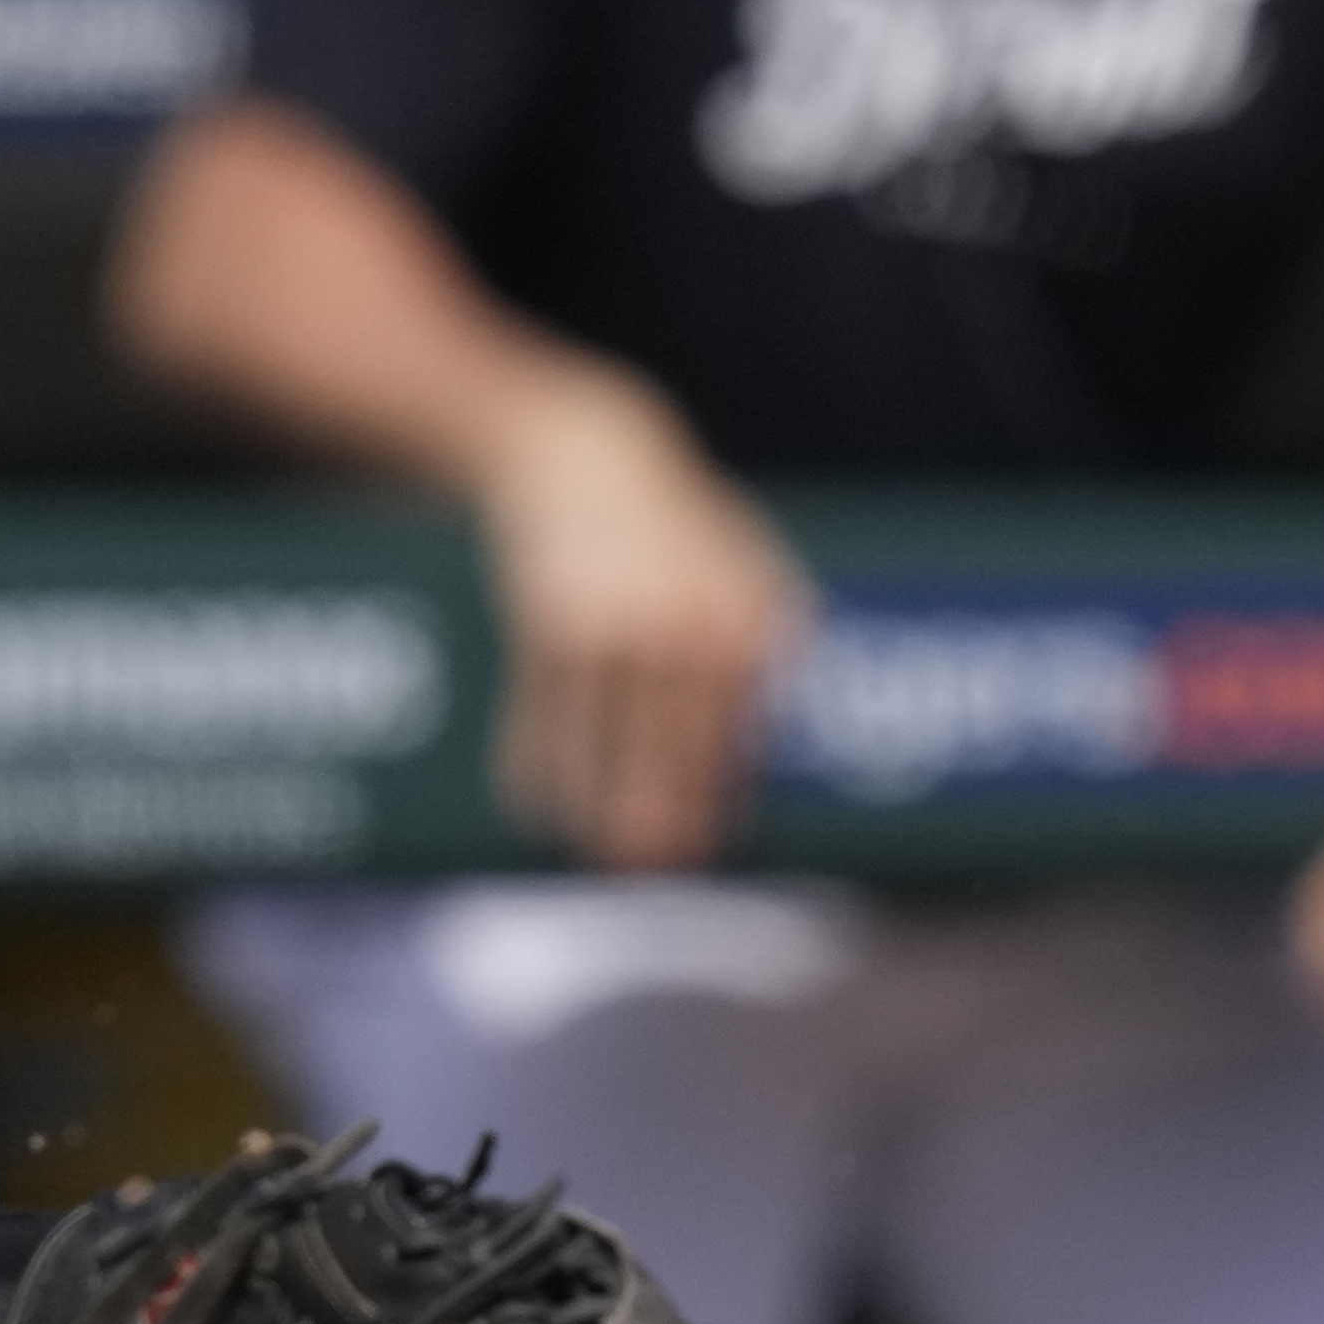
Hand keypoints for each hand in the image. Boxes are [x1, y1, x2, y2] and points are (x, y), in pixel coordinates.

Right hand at [465, 374, 811, 868]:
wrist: (583, 453)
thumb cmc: (675, 516)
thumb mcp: (745, 557)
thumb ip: (775, 628)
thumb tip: (785, 721)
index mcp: (741, 620)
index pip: (736, 734)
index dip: (717, 797)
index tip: (708, 845)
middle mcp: (684, 629)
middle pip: (675, 754)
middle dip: (663, 818)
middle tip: (655, 870)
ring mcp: (614, 630)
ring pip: (604, 748)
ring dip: (597, 808)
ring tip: (597, 852)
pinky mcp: (550, 628)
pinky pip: (544, 720)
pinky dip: (539, 768)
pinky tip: (538, 803)